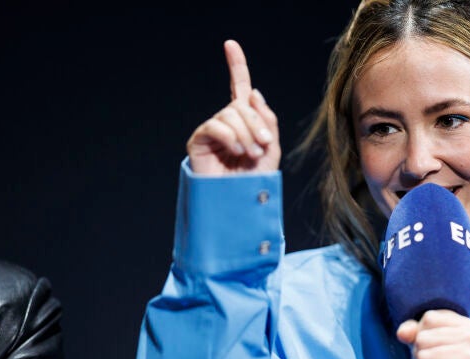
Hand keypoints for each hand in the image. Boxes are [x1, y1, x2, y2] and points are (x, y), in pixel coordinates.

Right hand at [187, 39, 279, 174]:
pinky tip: (236, 150)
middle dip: (257, 123)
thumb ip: (267, 119)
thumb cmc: (255, 180)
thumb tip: (253, 92)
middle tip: (263, 146)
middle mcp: (227, 122)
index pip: (239, 89)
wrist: (239, 203)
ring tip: (250, 154)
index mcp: (245, 122)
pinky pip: (213, 126)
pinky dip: (229, 136)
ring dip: (246, 133)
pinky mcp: (198, 142)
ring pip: (230, 114)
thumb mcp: (271, 148)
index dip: (236, 66)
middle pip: (241, 105)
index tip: (230, 44)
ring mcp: (212, 131)